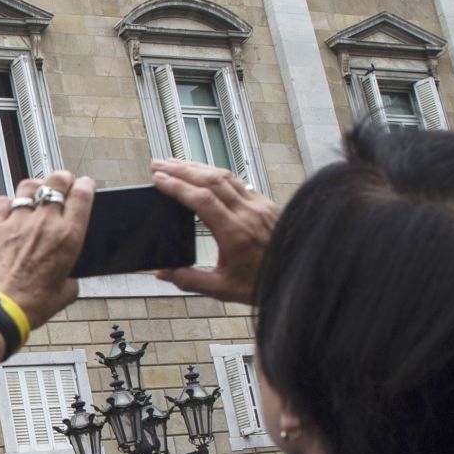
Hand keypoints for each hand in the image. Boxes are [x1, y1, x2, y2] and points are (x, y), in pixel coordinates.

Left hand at [0, 170, 93, 331]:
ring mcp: (18, 221)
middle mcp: (44, 223)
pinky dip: (8, 202)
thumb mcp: (64, 295)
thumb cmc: (29, 304)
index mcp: (67, 237)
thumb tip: (68, 279)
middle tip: (63, 183)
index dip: (85, 185)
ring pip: (29, 185)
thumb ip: (71, 281)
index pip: (82, 194)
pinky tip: (10, 210)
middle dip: (63, 178)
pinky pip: (2, 200)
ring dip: (36, 185)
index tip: (85, 185)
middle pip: (57, 180)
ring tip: (37, 192)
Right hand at [149, 159, 277, 304]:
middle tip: (158, 165)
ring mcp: (258, 205)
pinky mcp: (265, 204)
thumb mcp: (223, 289)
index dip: (178, 186)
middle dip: (181, 169)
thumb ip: (190, 280)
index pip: (202, 200)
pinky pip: (238, 181)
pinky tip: (204, 173)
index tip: (159, 180)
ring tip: (175, 164)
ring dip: (197, 167)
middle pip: (211, 180)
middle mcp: (248, 214)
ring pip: (225, 176)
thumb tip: (163, 273)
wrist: (295, 276)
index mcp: (236, 234)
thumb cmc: (263, 283)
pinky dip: (216, 173)